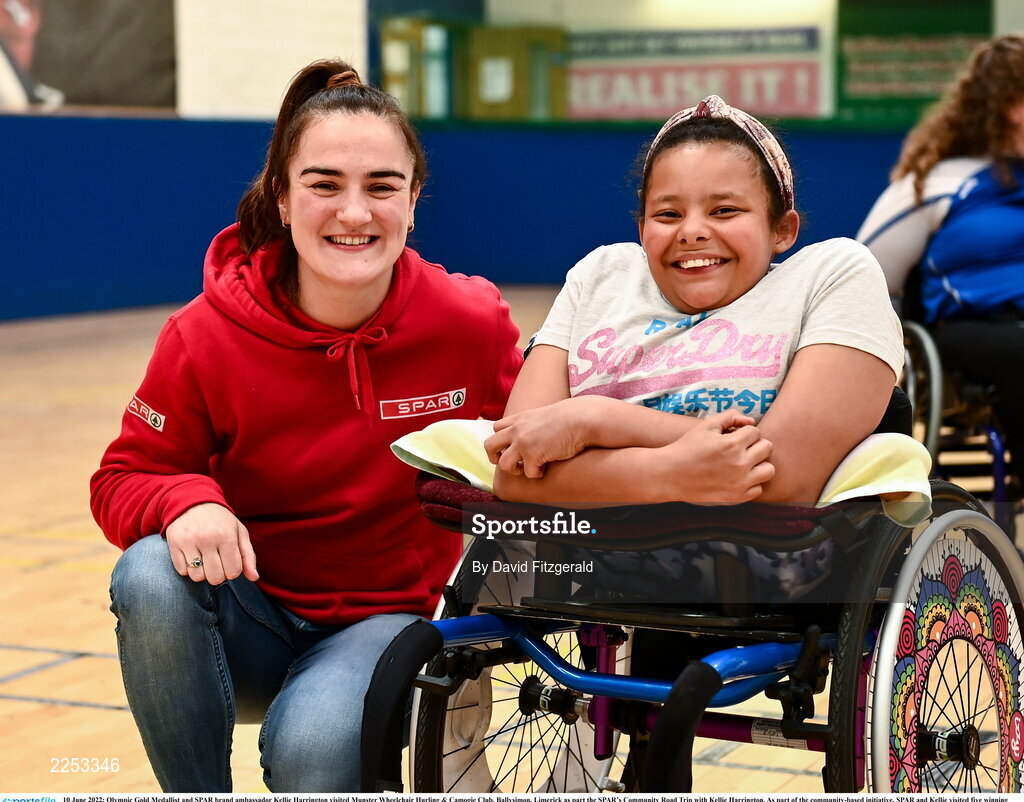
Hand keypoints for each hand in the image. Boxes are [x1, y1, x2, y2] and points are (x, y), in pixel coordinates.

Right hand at [165, 503, 258, 584]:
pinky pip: (182, 571)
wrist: (193, 501)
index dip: (233, 571)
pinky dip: (188, 568)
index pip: (233, 572)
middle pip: (215, 578)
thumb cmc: (221, 521)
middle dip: (218, 575)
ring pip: (197, 577)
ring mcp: (189, 542)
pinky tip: (192, 556)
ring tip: (204, 560)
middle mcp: (207, 539)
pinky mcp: (174, 544)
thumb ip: (248, 555)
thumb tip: (254, 577)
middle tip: (217, 563)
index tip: (229, 562)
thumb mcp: (239, 532)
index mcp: (226, 536)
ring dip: (202, 573)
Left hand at [485, 398, 590, 478]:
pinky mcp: (533, 455)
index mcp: (519, 419)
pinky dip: (537, 474)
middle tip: (511, 463)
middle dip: (495, 458)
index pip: (497, 428)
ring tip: (529, 468)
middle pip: (489, 445)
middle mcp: (517, 430)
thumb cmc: (570, 418)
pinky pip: (528, 473)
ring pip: (503, 464)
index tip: (511, 448)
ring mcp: (523, 442)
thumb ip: (532, 424)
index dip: (501, 441)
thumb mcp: (544, 415)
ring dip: (514, 470)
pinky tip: (547, 468)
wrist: (581, 419)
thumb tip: (532, 436)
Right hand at [659, 410, 774, 503]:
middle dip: (755, 444)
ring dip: (759, 464)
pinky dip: (751, 482)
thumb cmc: (687, 447)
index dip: (744, 431)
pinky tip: (738, 477)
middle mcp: (739, 464)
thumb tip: (751, 421)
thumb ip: (730, 417)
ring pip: (769, 469)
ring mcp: (740, 483)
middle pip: (767, 448)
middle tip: (740, 448)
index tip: (732, 436)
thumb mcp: (705, 425)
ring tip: (745, 462)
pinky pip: (758, 488)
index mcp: (732, 444)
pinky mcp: (736, 497)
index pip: (756, 432)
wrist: (670, 475)